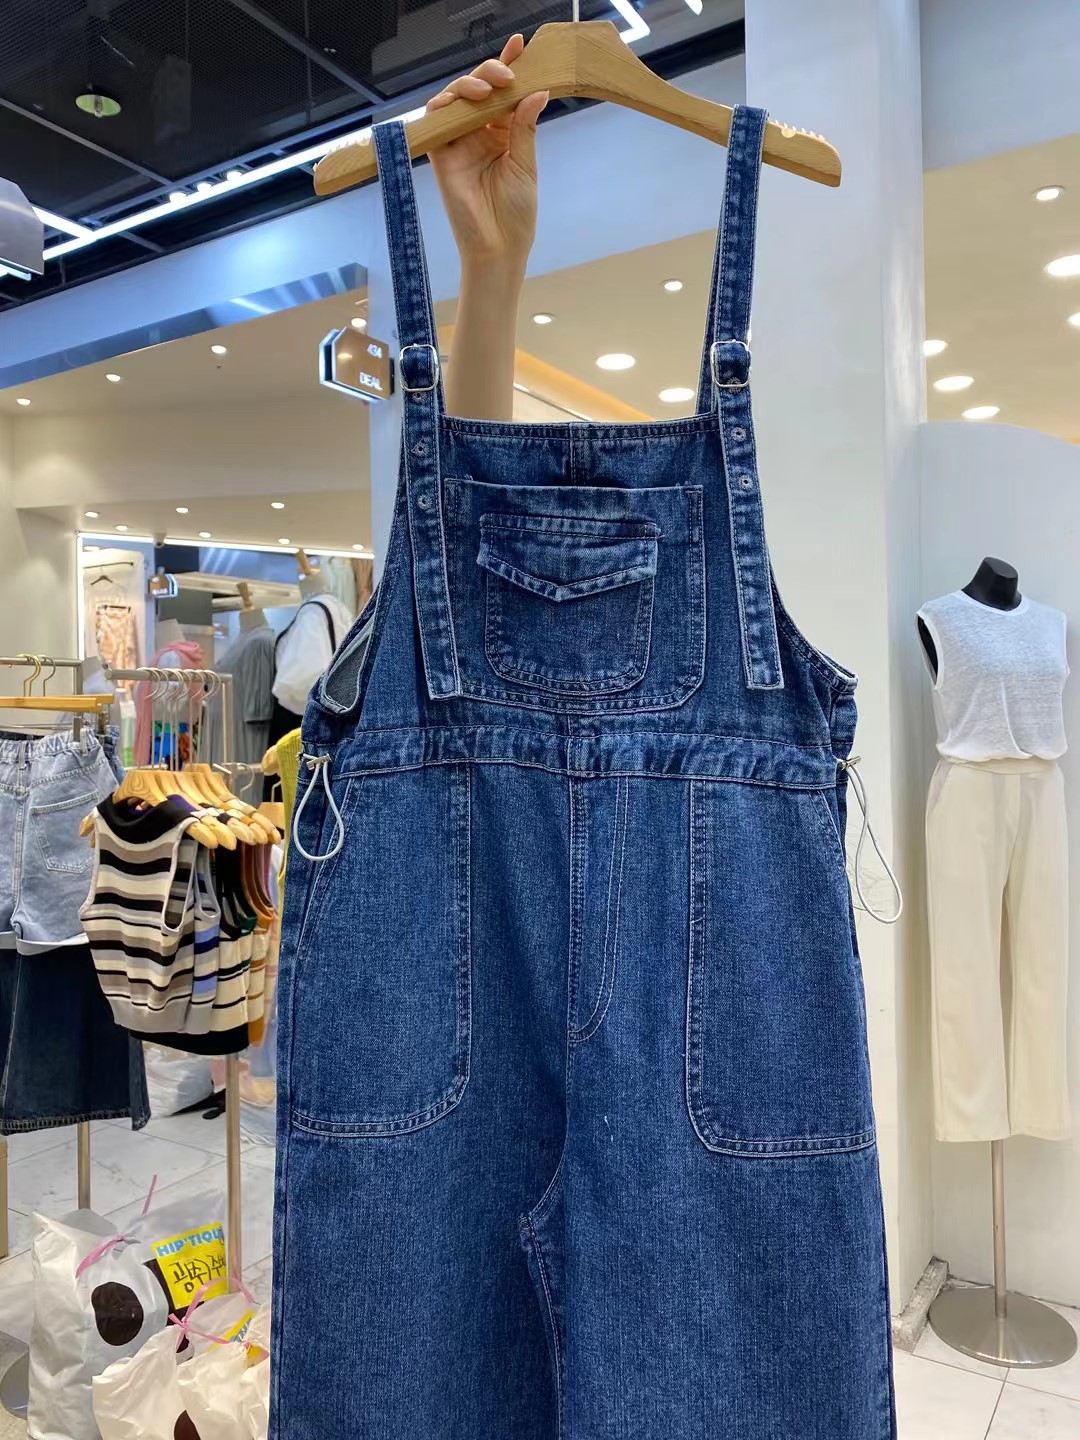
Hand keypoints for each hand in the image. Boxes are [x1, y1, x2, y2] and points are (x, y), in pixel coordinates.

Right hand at [426, 34, 548, 274]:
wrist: (499, 248)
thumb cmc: (516, 214)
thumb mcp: (526, 164)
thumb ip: (525, 127)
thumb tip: (537, 91)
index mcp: (503, 134)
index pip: (504, 93)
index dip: (510, 66)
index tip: (522, 45)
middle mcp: (479, 133)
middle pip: (478, 88)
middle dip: (492, 72)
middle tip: (508, 74)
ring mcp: (459, 143)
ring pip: (456, 98)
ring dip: (470, 84)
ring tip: (490, 88)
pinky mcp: (442, 155)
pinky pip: (435, 121)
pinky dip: (444, 105)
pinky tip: (461, 100)